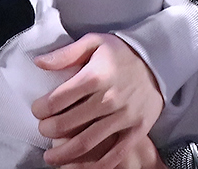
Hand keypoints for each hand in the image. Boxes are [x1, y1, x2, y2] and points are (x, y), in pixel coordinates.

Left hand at [32, 33, 164, 166]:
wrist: (160, 61)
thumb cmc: (122, 52)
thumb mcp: (94, 42)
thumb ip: (66, 54)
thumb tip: (38, 63)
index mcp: (95, 76)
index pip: (58, 99)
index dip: (41, 108)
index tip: (37, 110)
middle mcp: (108, 98)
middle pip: (68, 123)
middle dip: (48, 130)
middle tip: (43, 130)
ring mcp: (124, 117)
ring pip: (86, 143)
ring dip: (63, 154)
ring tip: (51, 157)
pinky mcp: (136, 131)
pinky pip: (113, 155)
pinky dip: (93, 166)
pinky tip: (77, 166)